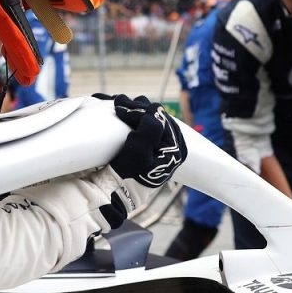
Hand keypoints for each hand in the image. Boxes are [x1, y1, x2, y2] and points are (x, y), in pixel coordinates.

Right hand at [92, 94, 186, 221]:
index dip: (139, 110)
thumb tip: (154, 109)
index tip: (119, 109)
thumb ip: (150, 128)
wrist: (115, 191)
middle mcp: (172, 143)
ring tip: (116, 102)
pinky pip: (142, 122)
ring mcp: (160, 143)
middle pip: (155, 115)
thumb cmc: (127, 174)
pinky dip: (130, 113)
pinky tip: (117, 108)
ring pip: (148, 116)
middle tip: (116, 102)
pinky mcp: (148, 143)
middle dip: (134, 107)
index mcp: (176, 147)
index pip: (160, 118)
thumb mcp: (139, 152)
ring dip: (132, 108)